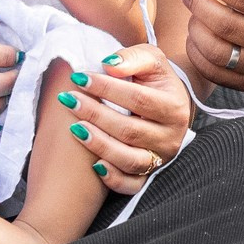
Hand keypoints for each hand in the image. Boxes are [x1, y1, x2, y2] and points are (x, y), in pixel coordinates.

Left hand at [60, 44, 192, 194]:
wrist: (170, 103)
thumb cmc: (155, 80)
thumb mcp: (151, 59)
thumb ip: (132, 58)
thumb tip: (108, 65)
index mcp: (174, 107)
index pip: (138, 99)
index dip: (107, 89)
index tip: (79, 78)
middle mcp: (171, 136)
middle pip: (130, 130)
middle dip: (96, 115)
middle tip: (68, 100)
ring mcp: (161, 158)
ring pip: (130, 159)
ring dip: (100, 145)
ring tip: (75, 128)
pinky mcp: (151, 174)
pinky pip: (133, 185)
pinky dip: (114, 179)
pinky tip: (95, 166)